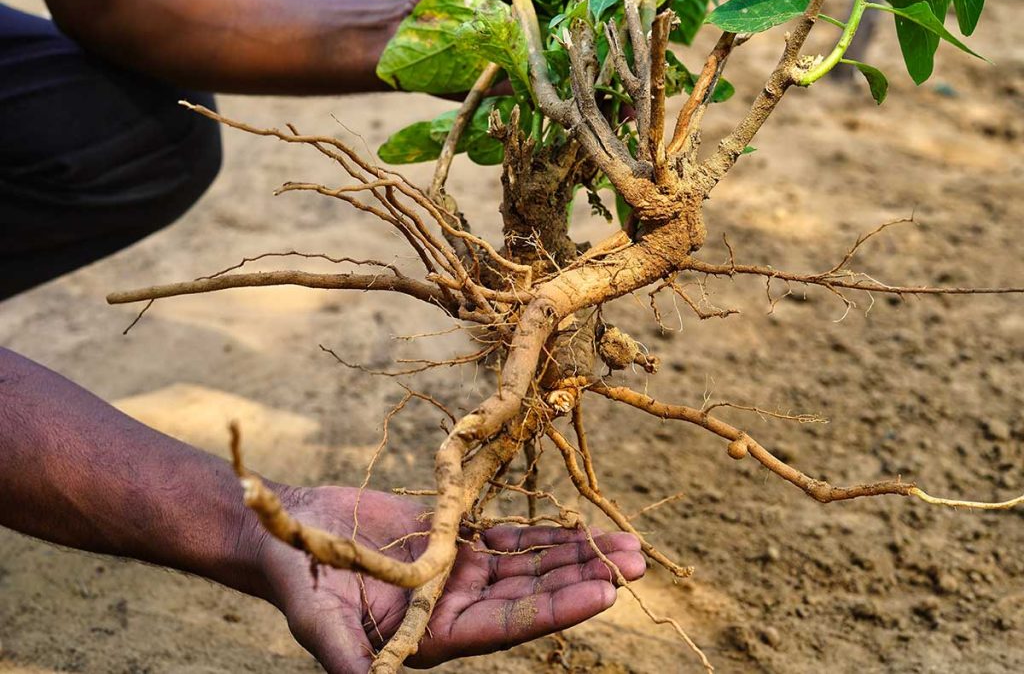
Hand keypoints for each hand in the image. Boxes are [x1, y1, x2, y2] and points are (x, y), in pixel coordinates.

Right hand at [254, 486, 645, 672]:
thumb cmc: (300, 582)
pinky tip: (582, 526)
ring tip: (629, 543)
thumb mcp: (321, 623)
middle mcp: (456, 608)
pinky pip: (510, 537)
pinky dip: (546, 533)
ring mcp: (460, 573)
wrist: (287, 537)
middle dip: (585, 578)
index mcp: (434, 637)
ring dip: (577, 553)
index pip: (509, 625)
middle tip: (639, 562)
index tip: (605, 591)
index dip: (557, 608)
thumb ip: (350, 658)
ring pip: (531, 564)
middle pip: (534, 594)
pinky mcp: (455, 539)